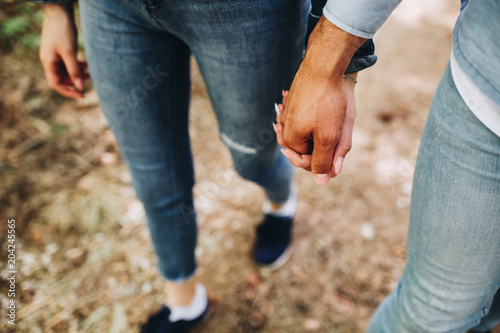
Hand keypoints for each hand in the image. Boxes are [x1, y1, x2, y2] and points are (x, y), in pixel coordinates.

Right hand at [39, 4, 88, 97]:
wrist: (60, 12)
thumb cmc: (62, 31)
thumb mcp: (69, 52)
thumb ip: (74, 70)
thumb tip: (80, 87)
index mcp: (49, 63)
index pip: (56, 84)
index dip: (68, 92)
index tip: (81, 95)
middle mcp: (50, 60)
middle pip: (62, 78)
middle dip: (76, 81)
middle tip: (90, 79)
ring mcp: (55, 55)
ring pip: (67, 70)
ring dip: (78, 73)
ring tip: (91, 71)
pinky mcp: (61, 50)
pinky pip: (69, 62)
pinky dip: (78, 64)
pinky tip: (87, 63)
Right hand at [274, 16, 364, 185]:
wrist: (326, 64)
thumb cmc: (328, 101)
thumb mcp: (331, 135)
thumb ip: (324, 160)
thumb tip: (321, 182)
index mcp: (291, 140)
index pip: (308, 164)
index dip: (326, 163)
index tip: (339, 150)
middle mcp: (284, 128)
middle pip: (307, 149)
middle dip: (324, 145)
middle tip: (339, 129)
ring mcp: (287, 114)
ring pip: (307, 134)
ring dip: (320, 132)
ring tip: (332, 118)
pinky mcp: (293, 102)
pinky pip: (303, 119)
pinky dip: (313, 119)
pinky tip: (322, 107)